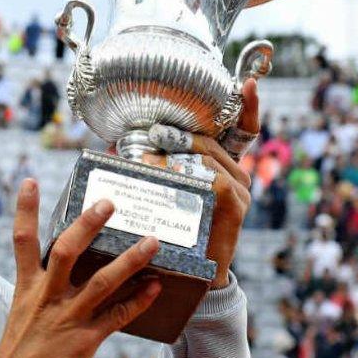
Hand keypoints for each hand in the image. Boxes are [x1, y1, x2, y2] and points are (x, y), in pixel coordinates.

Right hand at [0, 180, 161, 357]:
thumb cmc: (17, 348)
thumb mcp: (21, 310)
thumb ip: (40, 287)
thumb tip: (57, 270)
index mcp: (28, 286)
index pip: (23, 240)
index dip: (26, 209)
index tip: (31, 181)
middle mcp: (47, 296)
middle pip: (67, 251)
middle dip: (88, 225)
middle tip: (109, 203)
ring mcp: (67, 317)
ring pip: (102, 282)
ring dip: (130, 261)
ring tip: (151, 242)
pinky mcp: (84, 340)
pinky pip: (117, 317)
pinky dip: (138, 301)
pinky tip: (155, 288)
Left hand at [146, 78, 258, 288]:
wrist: (191, 276)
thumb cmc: (174, 232)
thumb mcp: (162, 193)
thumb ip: (147, 168)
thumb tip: (109, 147)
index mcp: (222, 167)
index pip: (242, 131)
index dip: (248, 107)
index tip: (249, 82)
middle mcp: (237, 176)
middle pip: (212, 143)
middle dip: (181, 136)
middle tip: (152, 133)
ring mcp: (240, 192)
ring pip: (210, 160)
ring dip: (179, 154)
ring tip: (148, 154)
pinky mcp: (235, 209)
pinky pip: (216, 182)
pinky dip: (191, 175)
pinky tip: (166, 174)